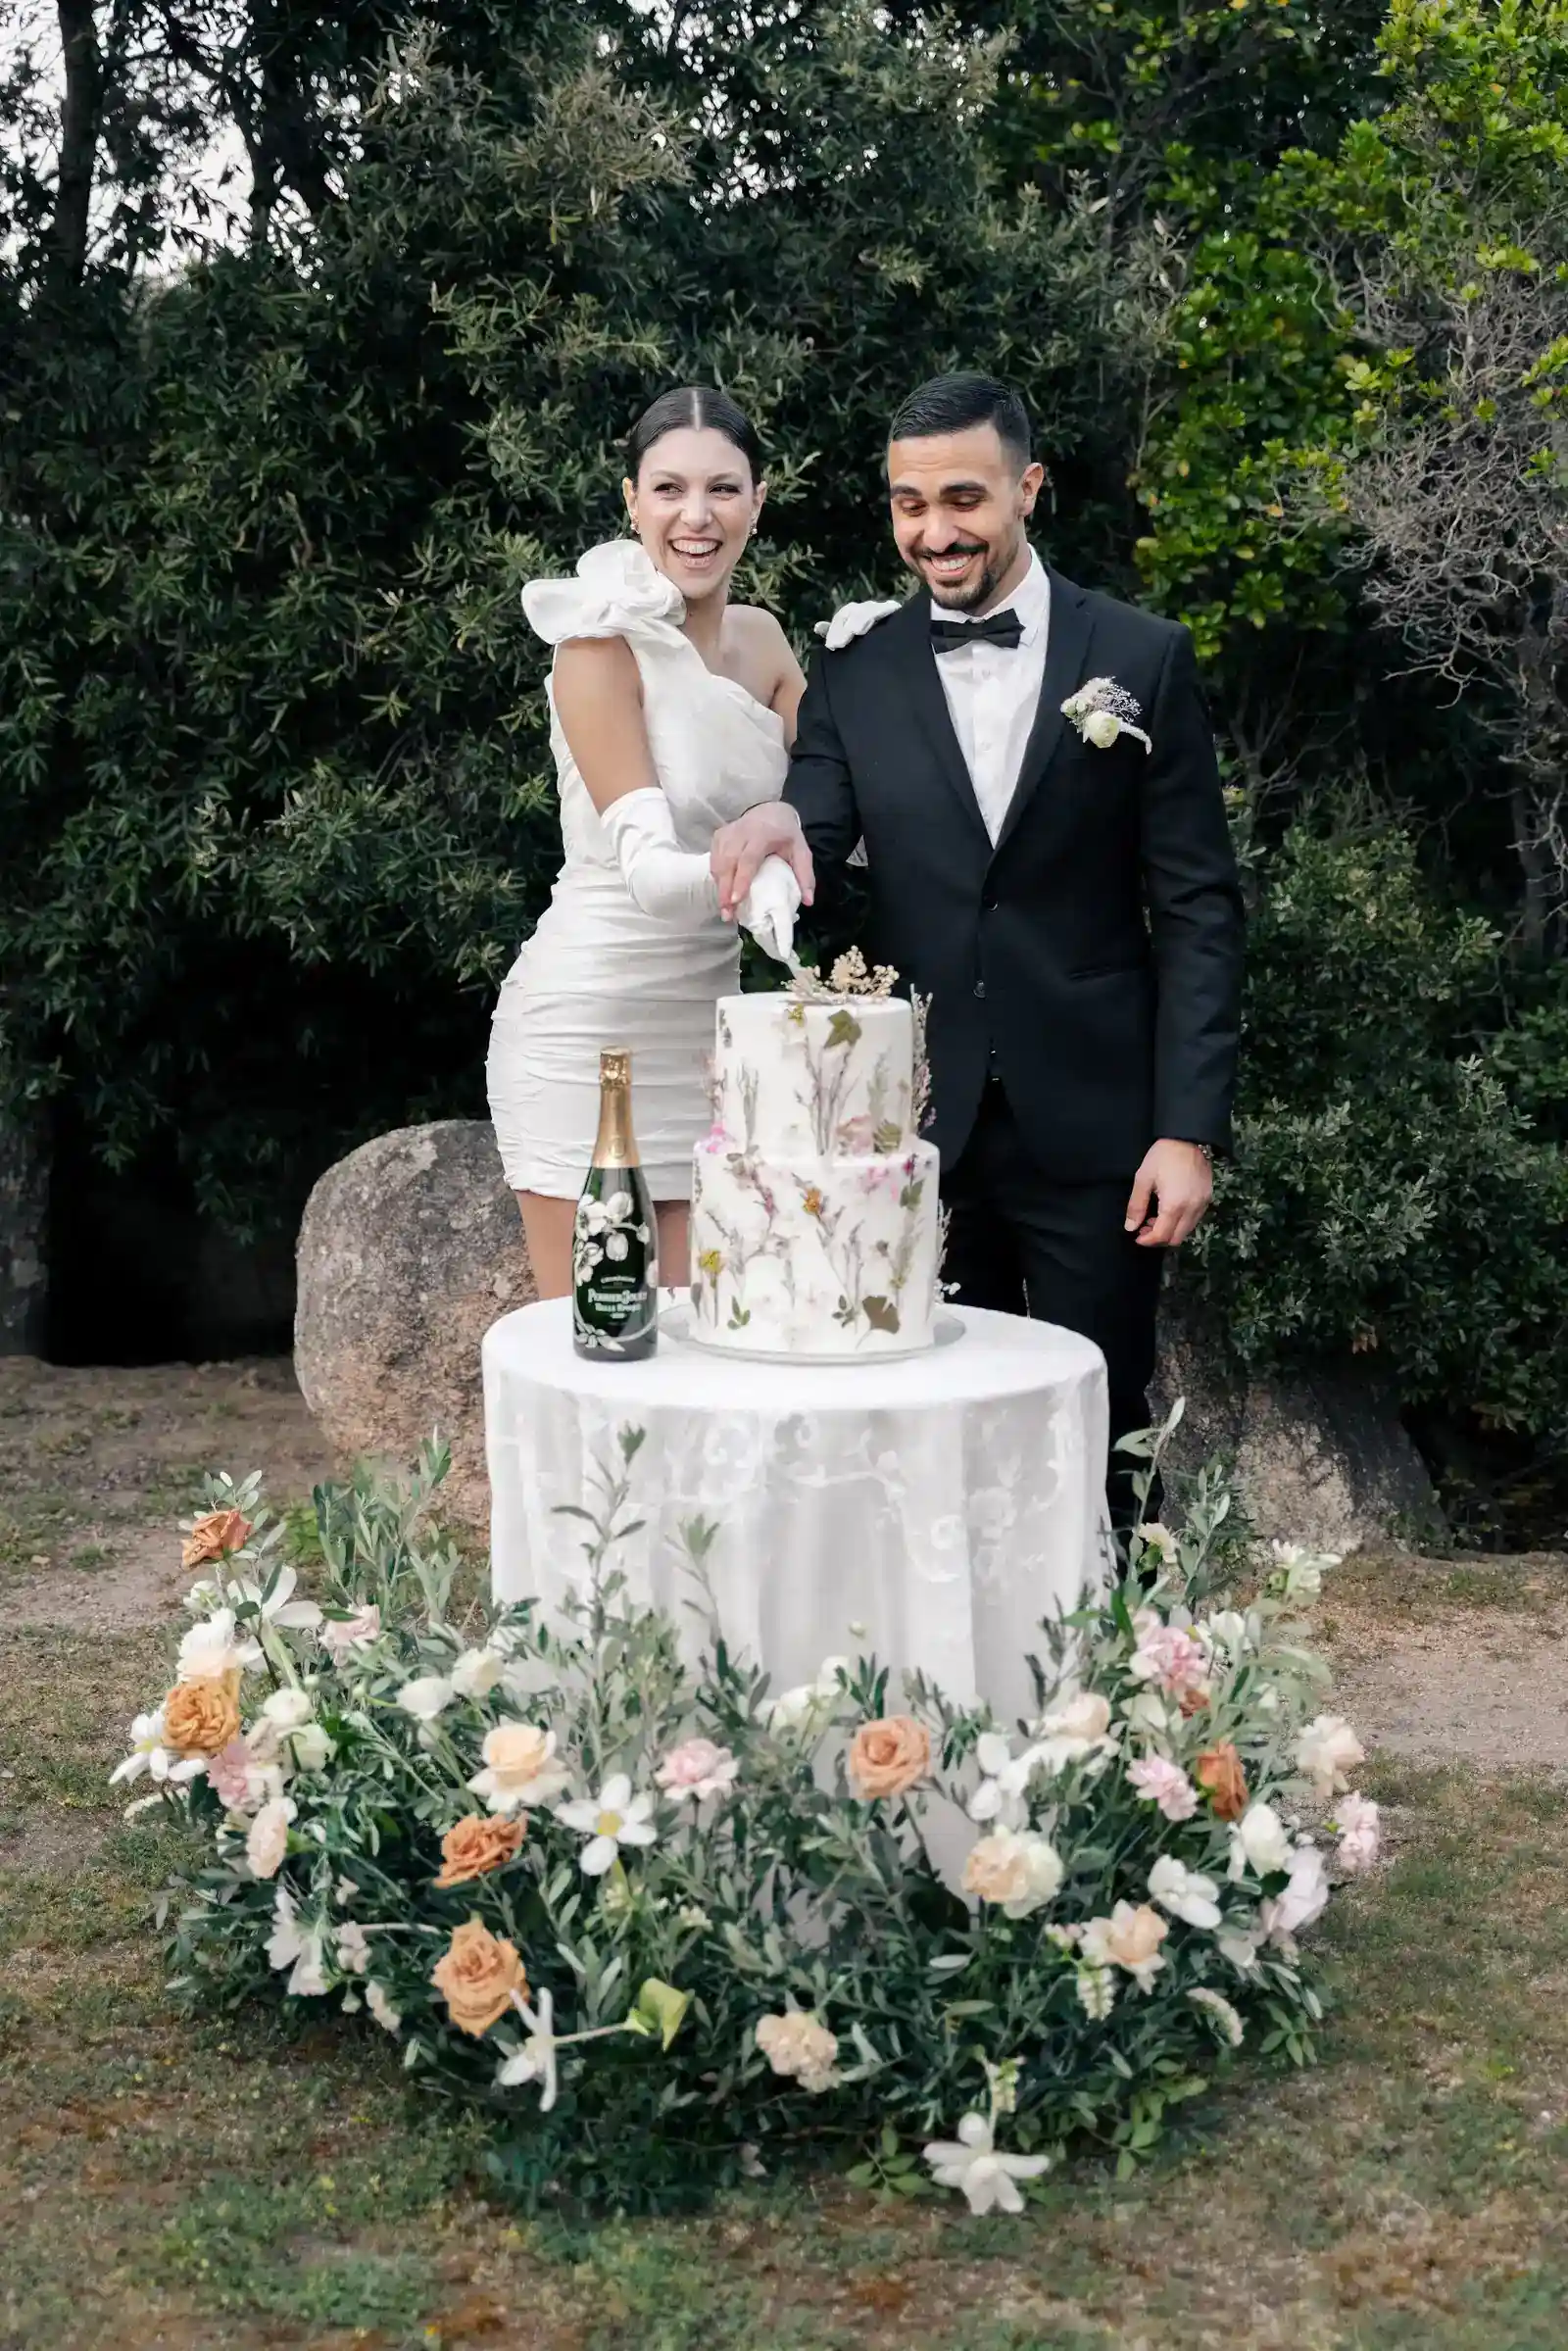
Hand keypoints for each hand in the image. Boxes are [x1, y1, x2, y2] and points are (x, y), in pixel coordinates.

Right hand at [711, 803, 814, 920]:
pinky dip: (717, 877)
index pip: (748, 858)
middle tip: (726, 914)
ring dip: (720, 886)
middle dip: (725, 889)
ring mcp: (728, 833)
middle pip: (728, 862)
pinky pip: (714, 859)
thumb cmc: (786, 834)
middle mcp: (741, 832)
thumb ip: (805, 875)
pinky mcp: (719, 836)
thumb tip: (808, 902)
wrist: (771, 811)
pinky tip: (723, 891)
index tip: (736, 900)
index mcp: (762, 834)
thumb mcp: (801, 851)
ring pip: (718, 862)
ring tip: (725, 909)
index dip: (741, 880)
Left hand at [1124, 1140, 1212, 1248]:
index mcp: (1174, 1205)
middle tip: (1144, 1228)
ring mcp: (1202, 1204)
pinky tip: (1170, 1211)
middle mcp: (1192, 1209)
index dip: (1147, 1241)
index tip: (1137, 1236)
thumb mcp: (1143, 1178)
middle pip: (1176, 1238)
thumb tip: (1130, 1227)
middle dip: (1159, 1239)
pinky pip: (1194, 1220)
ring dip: (1170, 1231)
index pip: (1162, 1235)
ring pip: (1186, 1231)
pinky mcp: (1208, 1198)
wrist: (1188, 1138)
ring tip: (1155, 1218)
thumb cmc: (1163, 1156)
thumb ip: (1136, 1206)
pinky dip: (1181, 1223)